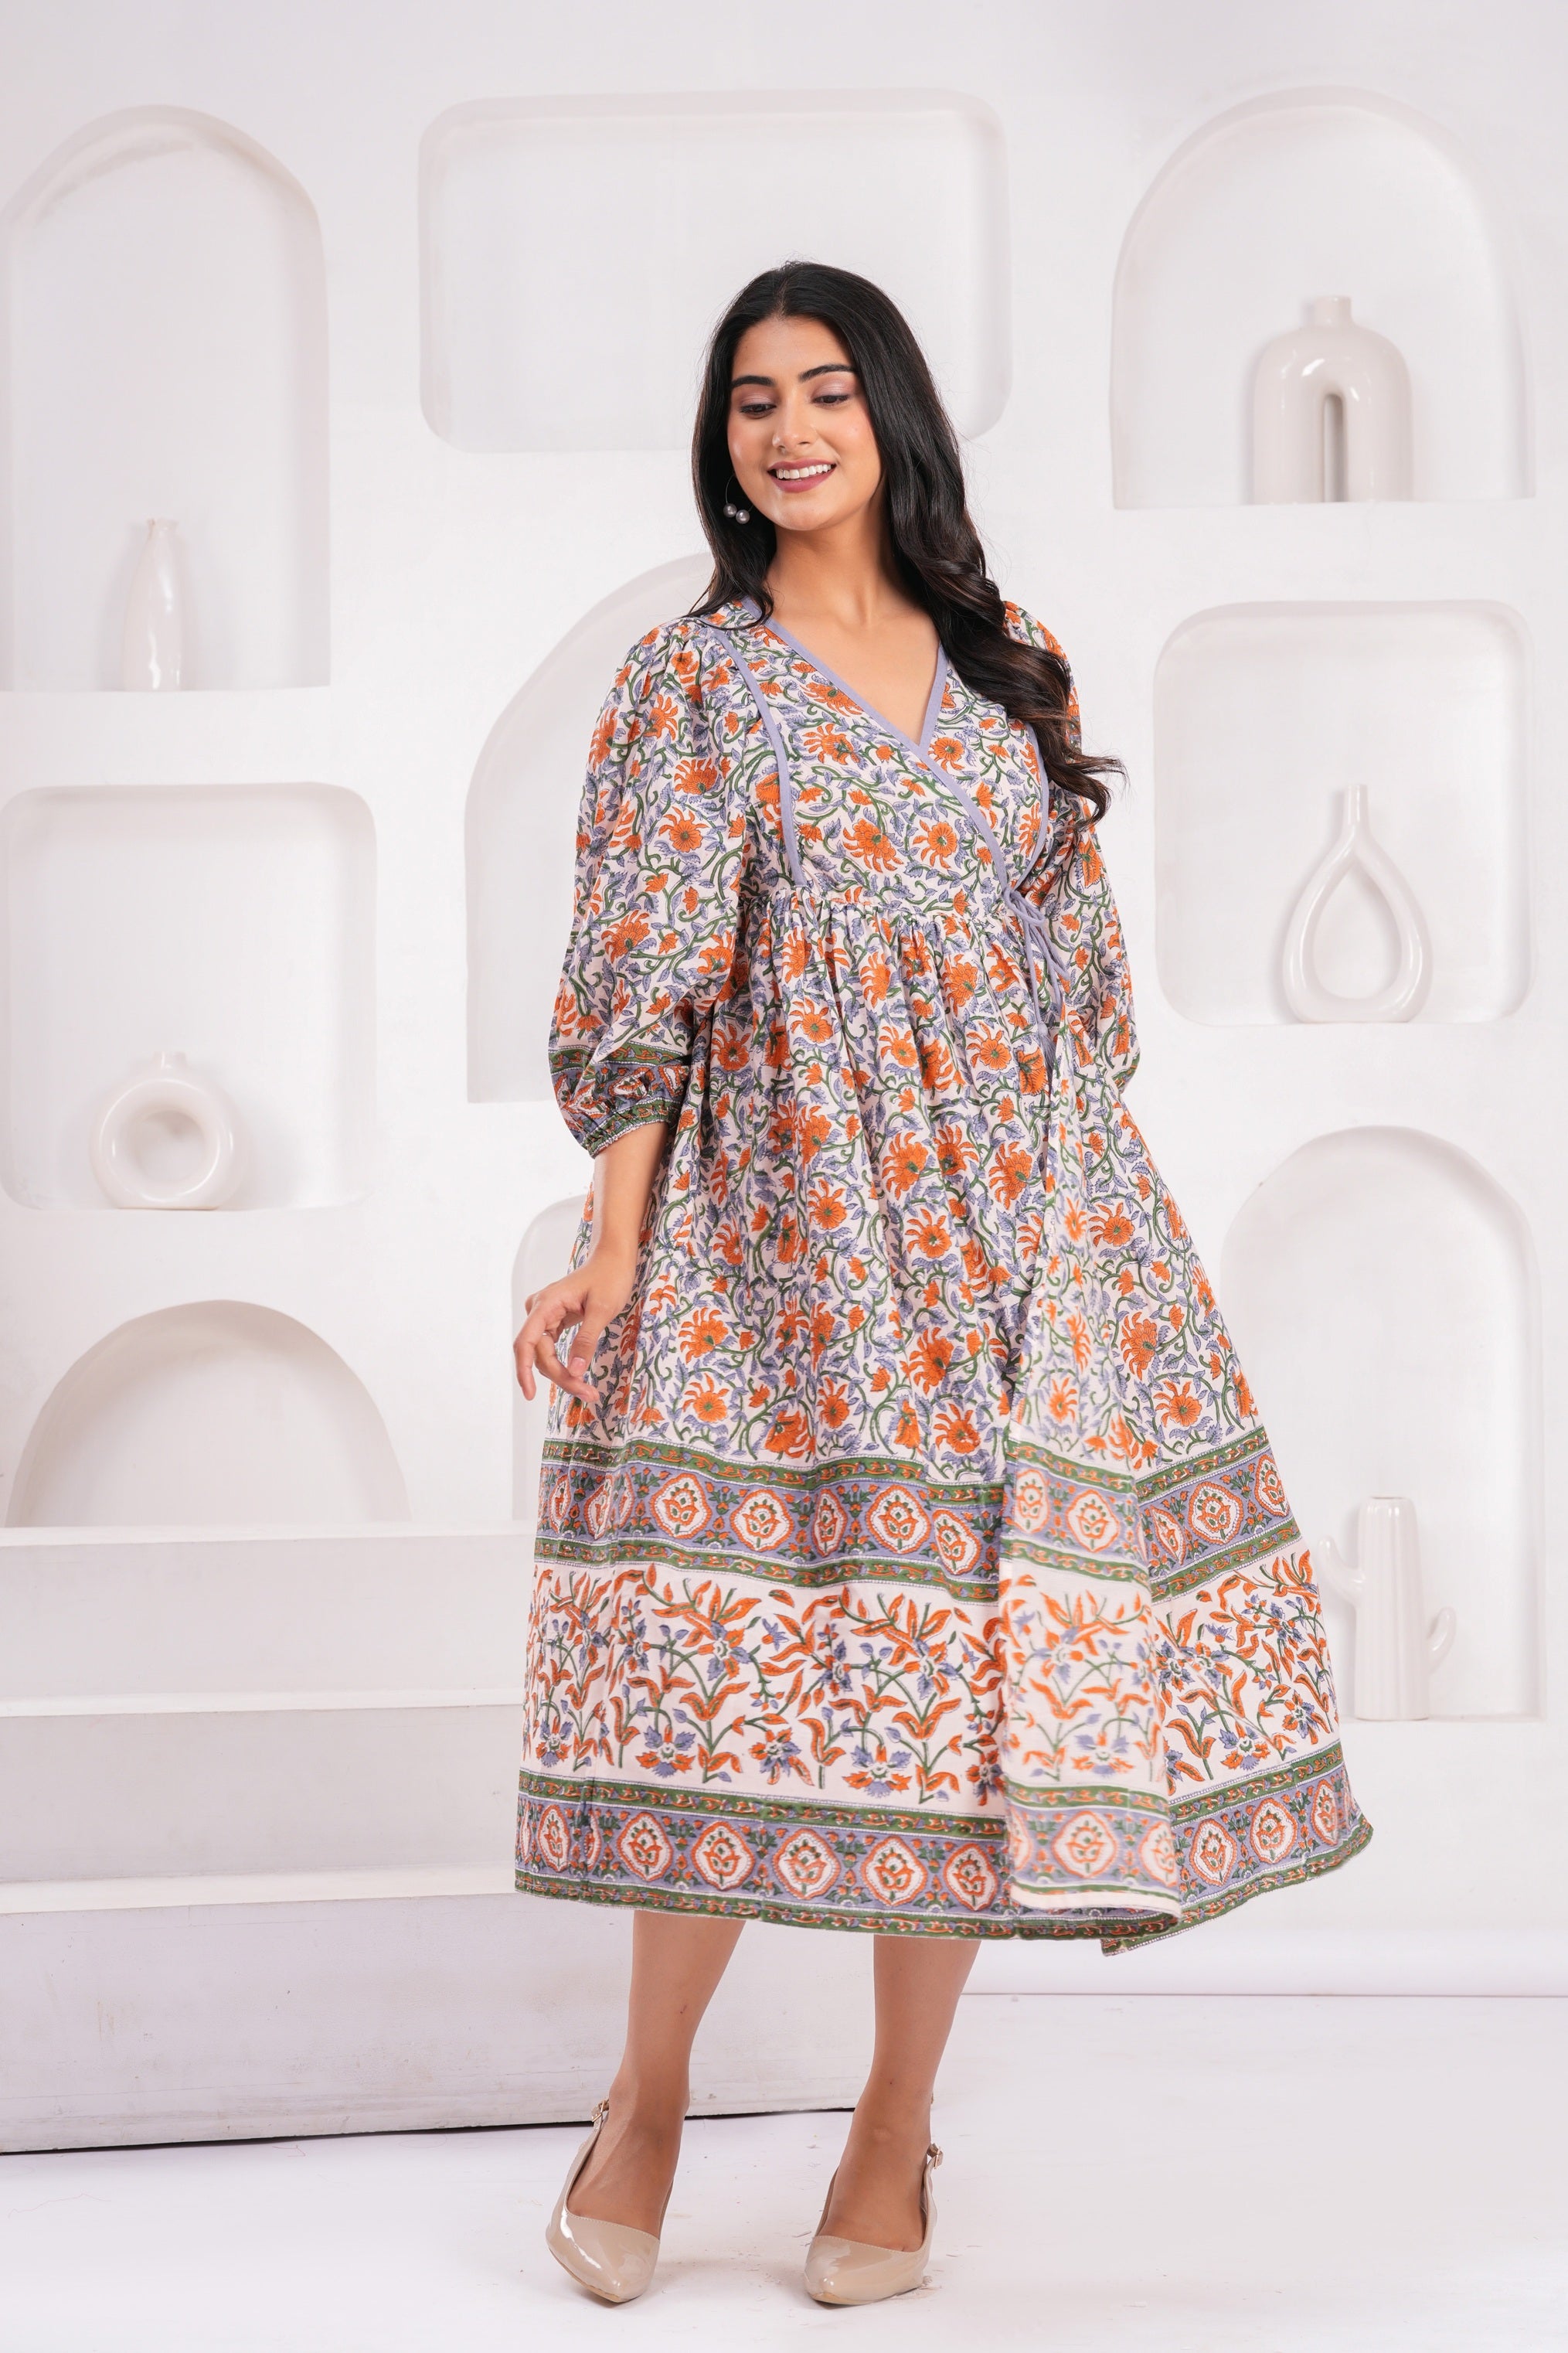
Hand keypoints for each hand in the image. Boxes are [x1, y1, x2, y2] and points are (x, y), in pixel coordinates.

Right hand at [514, 1246, 637, 1405]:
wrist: (614, 1259)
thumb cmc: (610, 1278)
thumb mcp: (603, 1310)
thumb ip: (586, 1340)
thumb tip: (574, 1371)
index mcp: (546, 1304)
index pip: (526, 1342)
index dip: (524, 1370)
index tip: (530, 1394)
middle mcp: (540, 1310)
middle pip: (539, 1354)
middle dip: (560, 1377)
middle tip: (588, 1394)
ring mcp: (545, 1316)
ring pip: (545, 1355)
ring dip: (563, 1375)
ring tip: (589, 1391)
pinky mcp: (553, 1321)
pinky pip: (551, 1349)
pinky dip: (563, 1365)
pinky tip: (577, 1378)